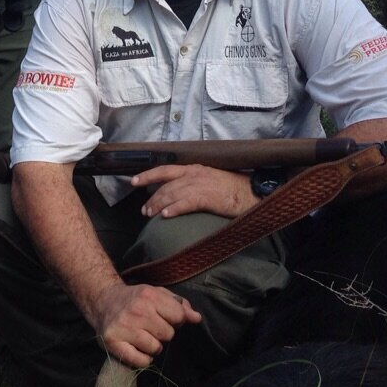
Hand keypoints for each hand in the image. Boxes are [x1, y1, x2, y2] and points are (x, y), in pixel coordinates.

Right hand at [90, 282, 201, 367]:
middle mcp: (136, 311)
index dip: (176, 320)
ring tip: (142, 336)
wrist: (103, 301)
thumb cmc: (135, 299)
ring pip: (156, 348)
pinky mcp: (113, 343)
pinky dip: (143, 359)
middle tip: (150, 327)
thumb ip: (179, 304)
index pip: (179, 316)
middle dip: (163, 333)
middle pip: (168, 334)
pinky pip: (141, 361)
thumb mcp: (157, 294)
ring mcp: (123, 327)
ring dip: (153, 346)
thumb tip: (197, 318)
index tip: (165, 318)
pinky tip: (137, 348)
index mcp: (149, 295)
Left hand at [132, 164, 258, 218]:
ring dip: (158, 205)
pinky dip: (173, 209)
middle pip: (165, 185)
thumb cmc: (233, 190)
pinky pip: (185, 203)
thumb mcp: (211, 181)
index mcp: (195, 169)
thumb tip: (178, 193)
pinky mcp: (207, 197)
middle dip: (152, 198)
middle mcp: (194, 174)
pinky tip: (165, 216)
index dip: (148, 175)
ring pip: (172, 194)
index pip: (165, 170)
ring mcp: (200, 184)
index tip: (134, 181)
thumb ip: (194, 184)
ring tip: (150, 215)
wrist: (252, 192)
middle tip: (144, 211)